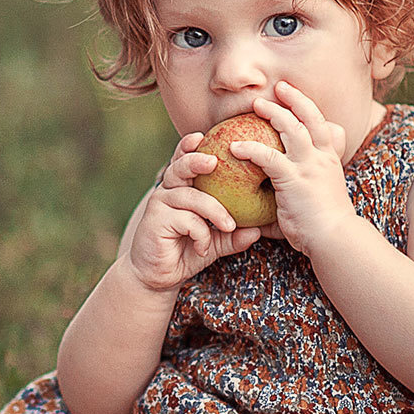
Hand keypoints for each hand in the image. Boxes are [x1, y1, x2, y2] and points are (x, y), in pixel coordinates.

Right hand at [122, 131, 264, 291]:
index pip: (185, 160)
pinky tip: (202, 247)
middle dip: (196, 160)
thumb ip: (233, 236)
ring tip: (228, 226)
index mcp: (181, 188)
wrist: (157, 277)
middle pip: (180, 166)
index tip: (203, 136)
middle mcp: (168, 191)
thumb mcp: (215, 242)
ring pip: (190, 196)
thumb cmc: (186, 253)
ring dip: (214, 210)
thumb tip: (257, 231)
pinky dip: (201, 234)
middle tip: (214, 162)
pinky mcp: (155, 220)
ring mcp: (159, 204)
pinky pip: (186, 219)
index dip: (191, 146)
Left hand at [228, 81, 359, 257]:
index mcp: (330, 160)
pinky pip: (268, 157)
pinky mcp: (293, 178)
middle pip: (310, 117)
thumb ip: (294, 192)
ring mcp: (309, 166)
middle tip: (278, 88)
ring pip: (292, 128)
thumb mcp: (313, 200)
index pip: (323, 125)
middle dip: (294, 99)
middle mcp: (322, 158)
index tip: (295, 96)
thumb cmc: (321, 226)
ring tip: (256, 105)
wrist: (333, 238)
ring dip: (273, 113)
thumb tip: (265, 202)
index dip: (308, 108)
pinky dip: (250, 148)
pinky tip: (234, 147)